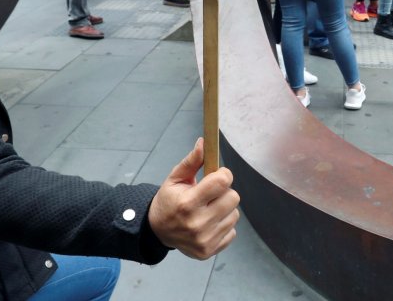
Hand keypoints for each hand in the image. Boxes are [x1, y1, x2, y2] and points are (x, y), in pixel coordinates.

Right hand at [148, 139, 240, 259]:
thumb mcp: (175, 178)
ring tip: (208, 210)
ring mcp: (204, 240)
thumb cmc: (169, 201)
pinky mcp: (209, 251)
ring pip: (235, 215)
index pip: (223, 181)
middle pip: (233, 198)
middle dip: (224, 192)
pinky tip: (209, 224)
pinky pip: (232, 232)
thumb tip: (204, 142)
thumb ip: (192, 161)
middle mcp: (197, 224)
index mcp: (188, 203)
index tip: (217, 175)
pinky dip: (223, 226)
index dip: (223, 174)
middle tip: (211, 195)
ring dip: (224, 210)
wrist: (157, 231)